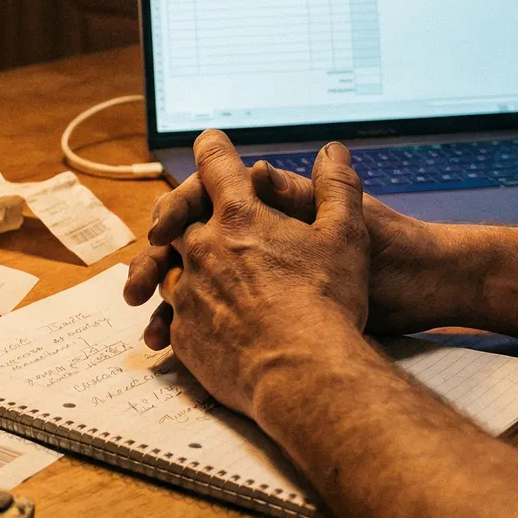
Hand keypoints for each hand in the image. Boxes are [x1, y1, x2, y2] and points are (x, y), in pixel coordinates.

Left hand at [125, 152, 452, 338]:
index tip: (210, 143)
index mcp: (240, 216)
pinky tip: (203, 324)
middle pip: (179, 219)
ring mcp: (189, 291)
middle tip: (187, 221)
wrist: (304, 374)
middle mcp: (203, 247)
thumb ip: (337, 188)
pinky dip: (184, 314)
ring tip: (198, 281)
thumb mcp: (346, 237)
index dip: (213, 149)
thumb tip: (333, 151)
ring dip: (180, 268)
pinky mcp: (184, 333)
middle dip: (182, 216)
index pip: (214, 164)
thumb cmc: (329, 303)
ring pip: (172, 268)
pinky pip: (174, 315)